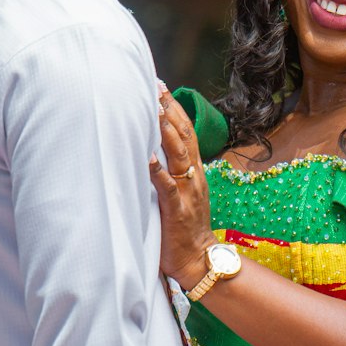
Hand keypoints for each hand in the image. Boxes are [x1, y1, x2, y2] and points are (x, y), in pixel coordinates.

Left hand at [150, 89, 216, 289]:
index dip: (174, 108)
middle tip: (154, 85)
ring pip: (179, 155)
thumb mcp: (181, 192)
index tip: (161, 85)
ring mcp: (187, 193)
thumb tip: (152, 148)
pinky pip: (167, 188)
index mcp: (194, 171)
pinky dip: (158, 172)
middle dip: (169, 109)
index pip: (186, 132)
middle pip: (184, 136)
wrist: (198, 259)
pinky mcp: (177, 211)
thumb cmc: (183, 228)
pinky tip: (147, 158)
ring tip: (153, 109)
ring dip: (165, 131)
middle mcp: (193, 177)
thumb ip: (171, 171)